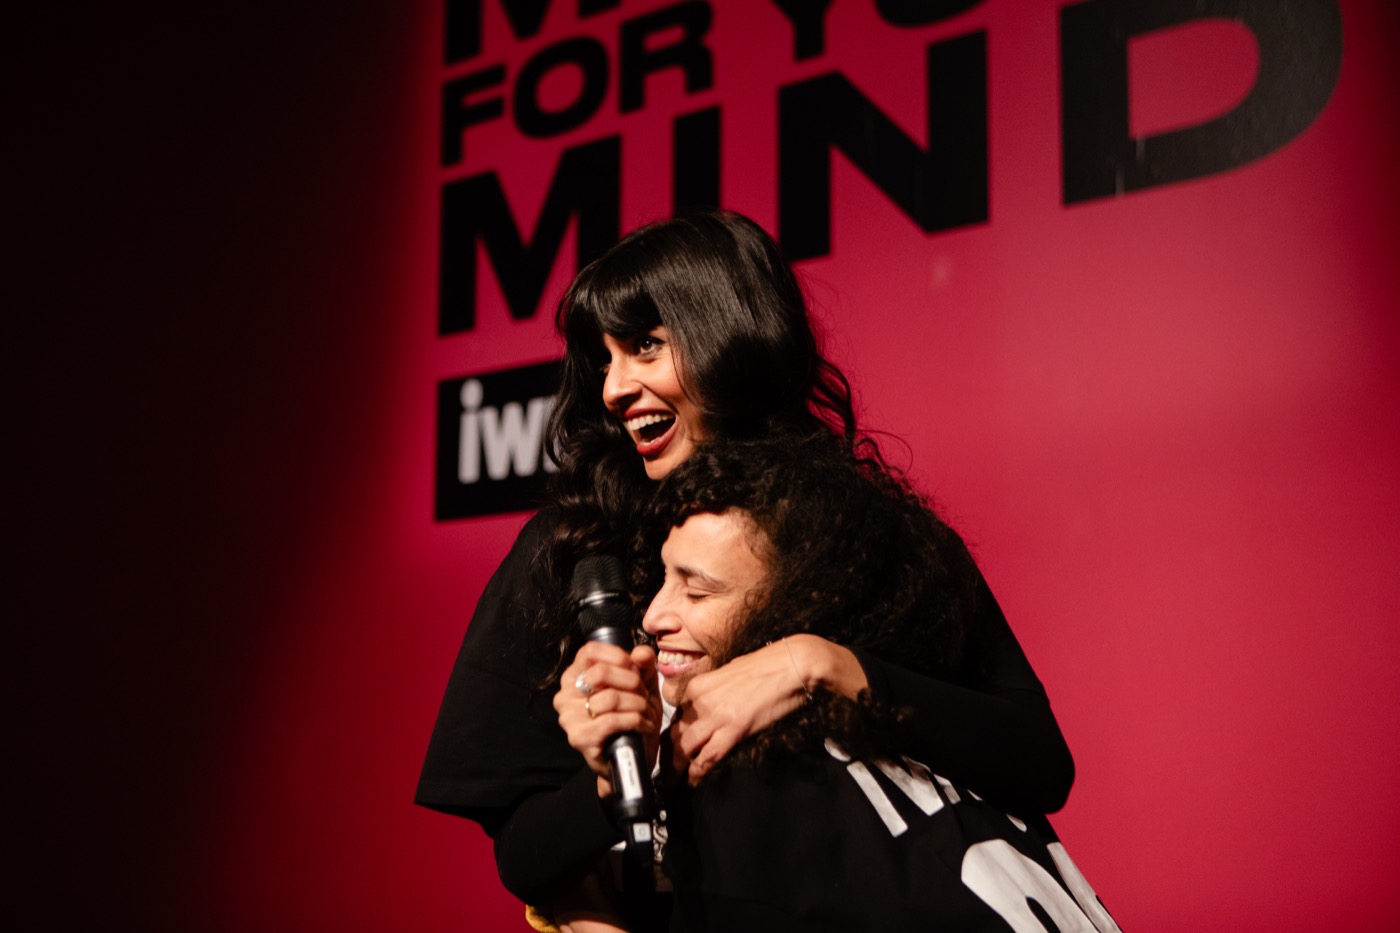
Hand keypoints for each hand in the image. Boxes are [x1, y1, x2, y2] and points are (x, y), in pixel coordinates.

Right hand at [554, 642, 661, 798]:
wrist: (631, 756)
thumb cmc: (631, 715)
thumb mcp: (641, 685)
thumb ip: (643, 665)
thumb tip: (642, 653)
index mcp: (574, 676)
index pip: (590, 651)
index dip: (618, 656)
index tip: (635, 669)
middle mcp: (565, 695)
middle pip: (600, 672)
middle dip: (632, 683)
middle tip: (644, 696)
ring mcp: (569, 717)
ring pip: (610, 697)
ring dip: (637, 704)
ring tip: (646, 713)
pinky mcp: (580, 737)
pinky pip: (612, 720)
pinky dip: (635, 721)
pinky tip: (644, 726)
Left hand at [668, 634, 866, 783]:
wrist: (792, 664)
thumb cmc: (767, 665)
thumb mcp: (729, 673)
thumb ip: (714, 691)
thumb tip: (712, 705)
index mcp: (698, 685)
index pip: (674, 715)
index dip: (672, 734)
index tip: (671, 747)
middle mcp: (700, 700)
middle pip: (673, 733)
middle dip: (667, 756)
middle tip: (664, 771)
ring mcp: (715, 715)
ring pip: (683, 748)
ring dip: (675, 769)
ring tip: (673, 784)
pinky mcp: (734, 728)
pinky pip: (707, 756)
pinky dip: (697, 772)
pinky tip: (693, 782)